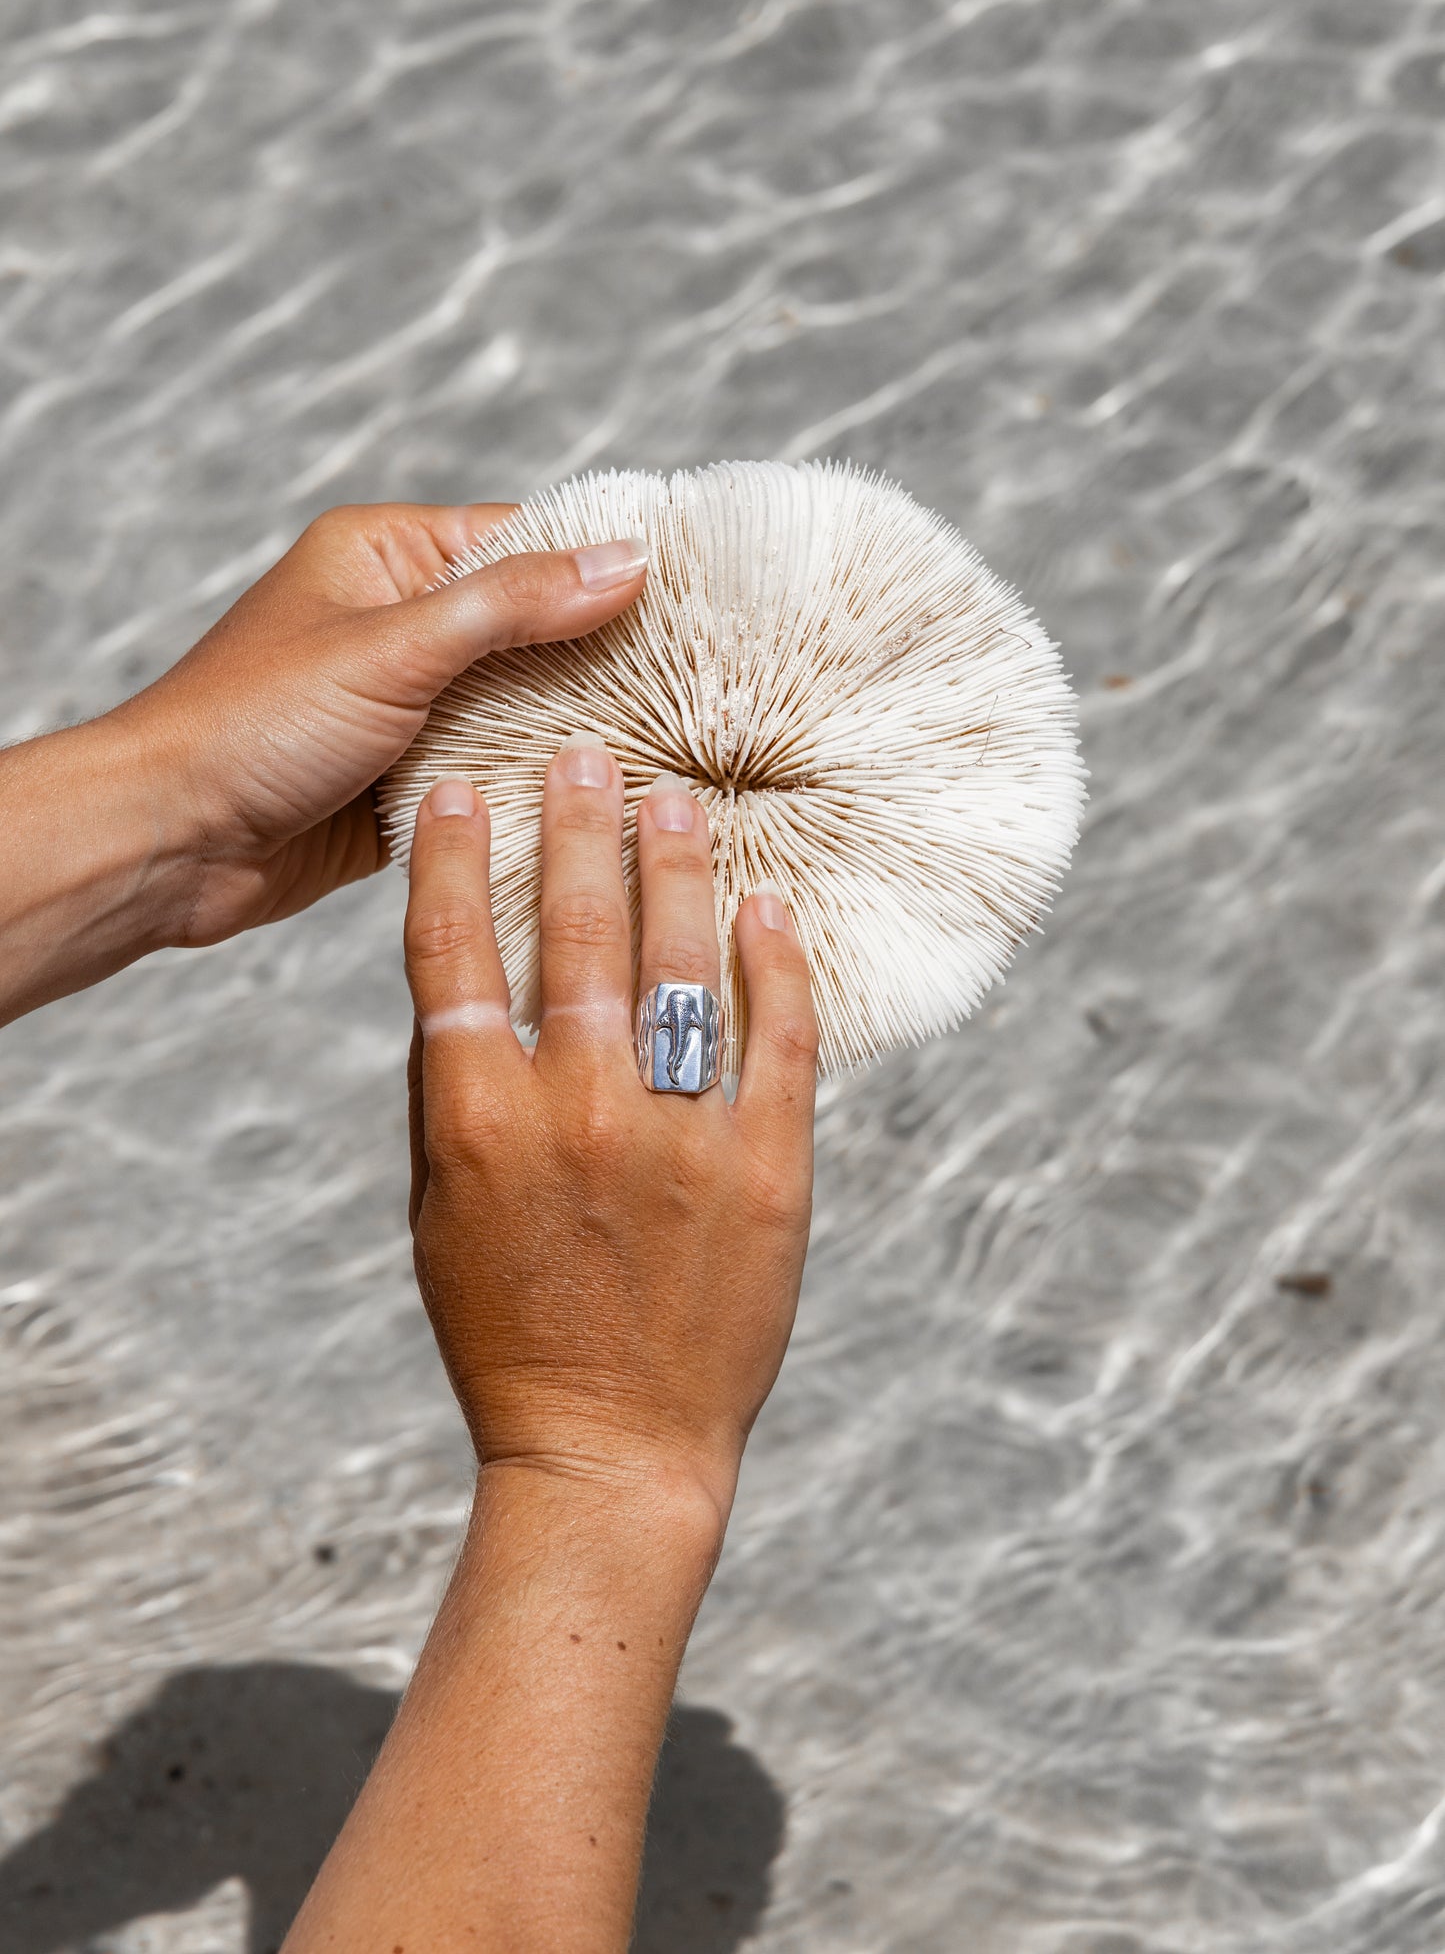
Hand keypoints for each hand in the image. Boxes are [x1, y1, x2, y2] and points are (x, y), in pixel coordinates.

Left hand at [123, 503, 649, 946]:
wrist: (169, 843)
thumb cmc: (251, 725)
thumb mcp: (396, 647)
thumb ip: (514, 605)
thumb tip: (625, 563)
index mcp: (386, 557)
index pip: (523, 540)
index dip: (604, 564)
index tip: (695, 592)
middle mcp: (399, 623)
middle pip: (531, 627)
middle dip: (603, 655)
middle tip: (706, 679)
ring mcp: (405, 706)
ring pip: (519, 707)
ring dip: (573, 728)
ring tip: (675, 742)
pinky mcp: (407, 781)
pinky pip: (491, 774)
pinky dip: (535, 787)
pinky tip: (601, 800)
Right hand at [403, 741, 818, 1530]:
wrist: (611, 1450)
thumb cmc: (510, 1332)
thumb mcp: (438, 1215)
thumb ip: (450, 1094)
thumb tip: (466, 978)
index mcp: (478, 1123)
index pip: (456, 954)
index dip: (455, 861)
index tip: (460, 791)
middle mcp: (577, 1115)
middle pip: (576, 935)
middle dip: (580, 831)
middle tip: (588, 756)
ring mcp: (680, 1141)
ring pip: (679, 968)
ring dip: (676, 871)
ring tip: (677, 801)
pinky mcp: (768, 1173)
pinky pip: (778, 1042)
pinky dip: (775, 966)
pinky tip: (767, 906)